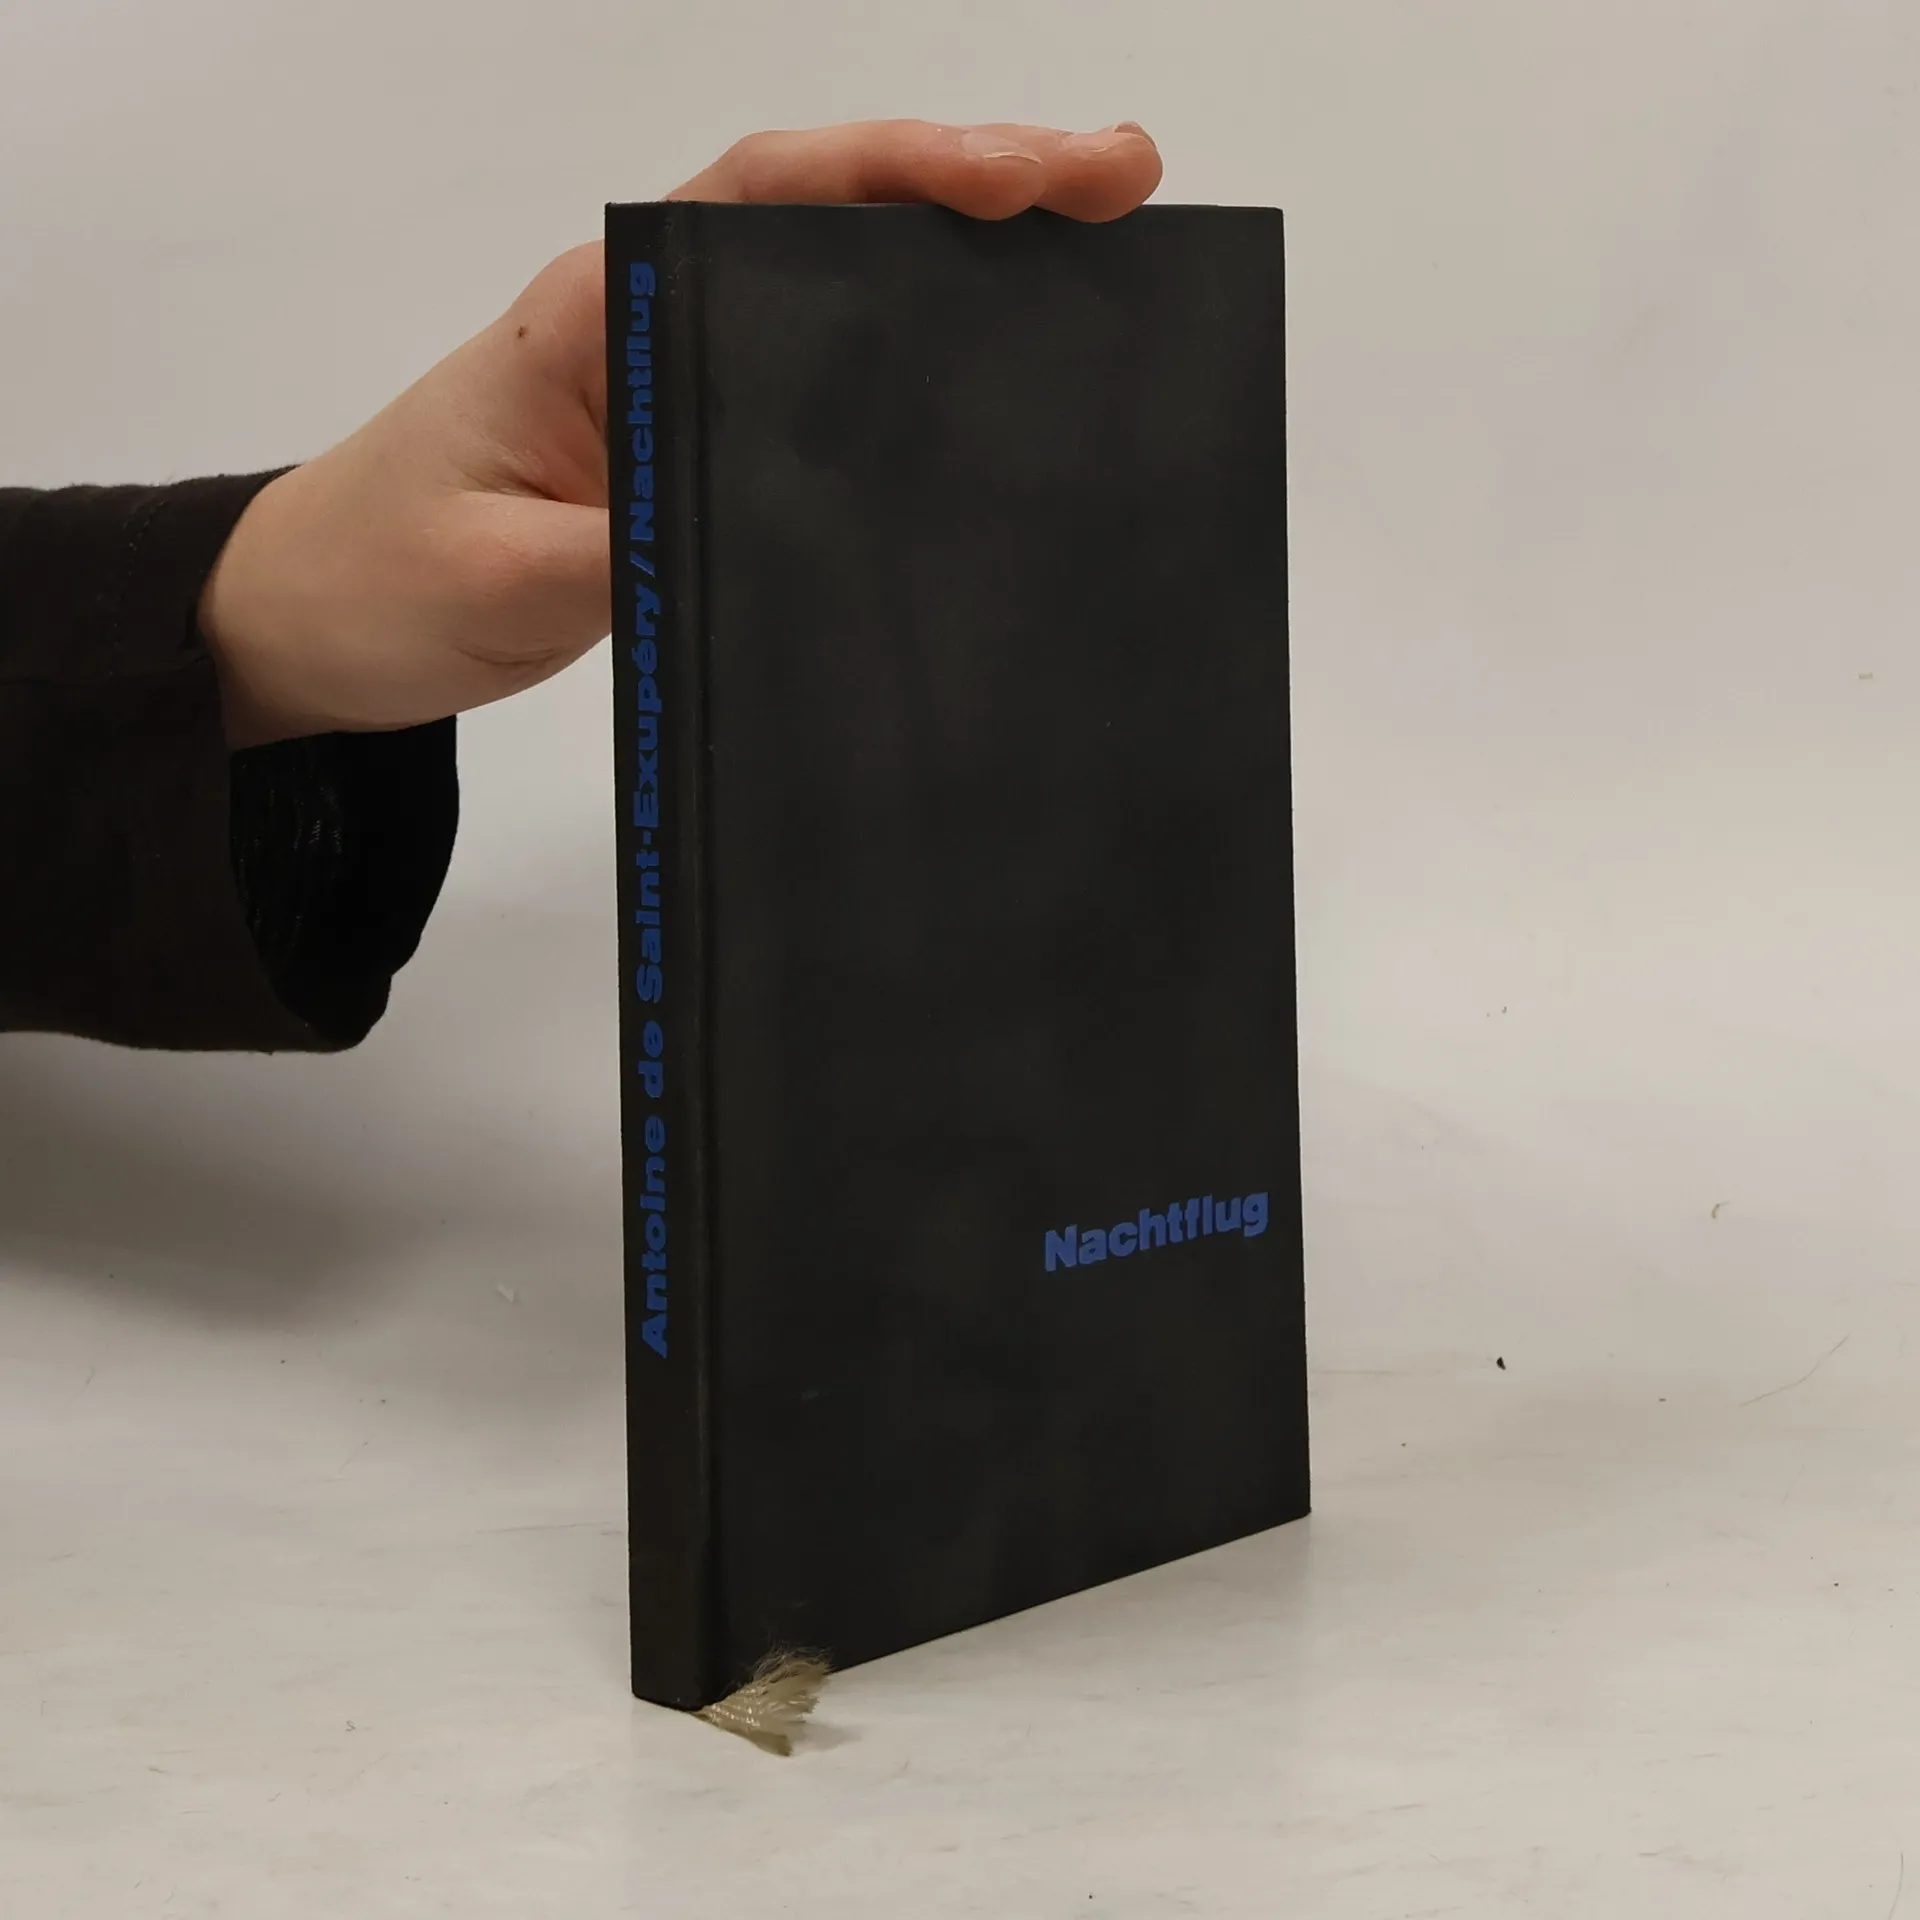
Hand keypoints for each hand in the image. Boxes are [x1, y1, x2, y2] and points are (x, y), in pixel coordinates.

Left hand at [199, 119, 1163, 746]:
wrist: (311, 623)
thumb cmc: (378, 578)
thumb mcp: (502, 577)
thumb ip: (628, 551)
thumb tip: (780, 535)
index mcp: (600, 311)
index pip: (767, 198)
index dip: (902, 170)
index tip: (1024, 177)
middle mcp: (652, 322)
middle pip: (834, 217)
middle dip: (982, 188)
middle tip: (1124, 183)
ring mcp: (680, 383)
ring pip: (841, 293)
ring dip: (968, 271)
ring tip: (1105, 264)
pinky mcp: (691, 449)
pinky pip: (822, 389)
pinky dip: (915, 365)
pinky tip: (997, 383)